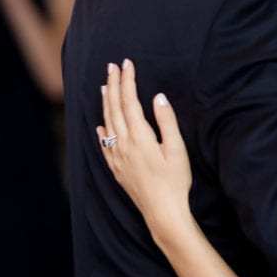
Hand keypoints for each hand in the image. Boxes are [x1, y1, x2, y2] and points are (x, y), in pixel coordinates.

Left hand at [97, 59, 192, 233]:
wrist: (162, 212)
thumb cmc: (175, 181)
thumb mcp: (177, 149)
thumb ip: (167, 121)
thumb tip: (158, 97)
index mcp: (139, 137)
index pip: (130, 101)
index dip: (127, 81)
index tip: (127, 63)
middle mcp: (123, 145)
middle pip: (115, 108)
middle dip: (113, 85)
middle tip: (112, 67)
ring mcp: (117, 157)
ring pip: (107, 124)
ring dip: (106, 103)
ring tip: (105, 87)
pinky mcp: (116, 169)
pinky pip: (104, 145)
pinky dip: (101, 131)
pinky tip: (100, 126)